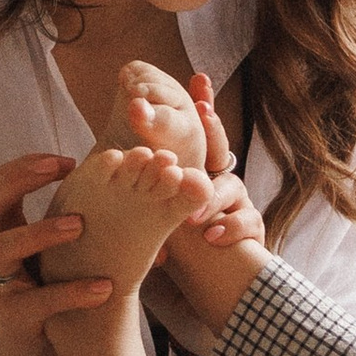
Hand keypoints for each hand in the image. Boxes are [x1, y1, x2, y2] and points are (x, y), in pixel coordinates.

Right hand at [0, 150, 113, 343]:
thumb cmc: (49, 298)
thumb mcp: (51, 254)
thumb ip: (66, 220)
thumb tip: (118, 181)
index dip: (25, 165)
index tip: (68, 160)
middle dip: (19, 181)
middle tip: (60, 169)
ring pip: (2, 249)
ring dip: (40, 231)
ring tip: (79, 225)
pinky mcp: (14, 321)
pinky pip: (39, 301)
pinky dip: (72, 292)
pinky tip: (104, 288)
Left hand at [152, 72, 270, 353]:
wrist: (198, 276)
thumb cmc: (164, 237)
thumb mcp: (144, 207)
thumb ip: (135, 178)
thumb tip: (105, 148)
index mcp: (191, 169)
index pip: (196, 132)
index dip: (201, 104)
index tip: (196, 78)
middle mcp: (216, 178)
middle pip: (220, 148)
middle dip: (212, 129)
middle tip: (201, 113)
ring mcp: (236, 201)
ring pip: (233, 187)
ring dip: (214, 194)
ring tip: (193, 208)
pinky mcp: (250, 228)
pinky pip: (248, 221)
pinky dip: (233, 227)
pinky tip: (212, 235)